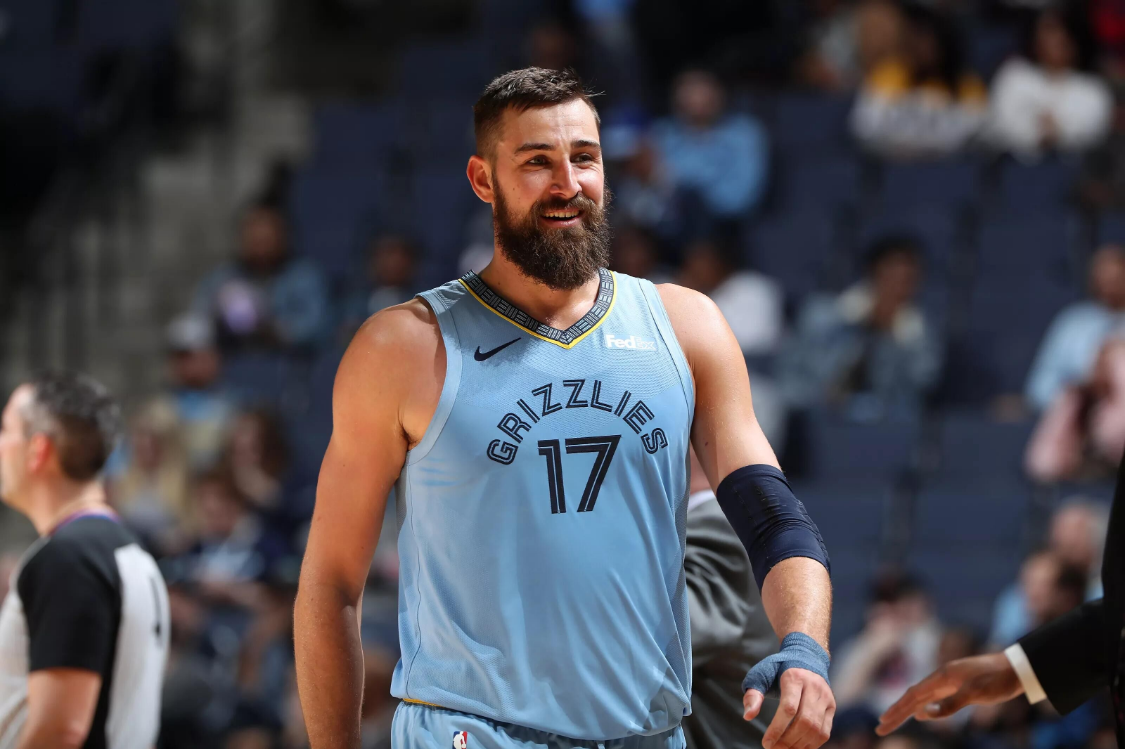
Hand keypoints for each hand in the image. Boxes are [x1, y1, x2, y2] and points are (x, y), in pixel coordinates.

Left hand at [745, 668, 834, 748]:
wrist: (805, 657)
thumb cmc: (778, 669)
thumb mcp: (762, 674)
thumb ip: (753, 694)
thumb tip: (748, 716)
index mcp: (794, 678)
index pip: (789, 708)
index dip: (777, 729)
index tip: (766, 742)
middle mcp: (813, 687)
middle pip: (804, 721)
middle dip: (788, 740)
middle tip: (774, 748)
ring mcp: (825, 697)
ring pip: (816, 729)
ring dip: (799, 745)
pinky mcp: (831, 707)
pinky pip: (825, 732)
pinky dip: (811, 745)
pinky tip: (797, 747)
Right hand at [875, 653, 1023, 735]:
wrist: (1016, 668)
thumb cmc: (997, 680)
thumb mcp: (975, 694)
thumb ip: (949, 704)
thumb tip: (923, 714)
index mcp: (942, 677)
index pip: (913, 696)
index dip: (897, 710)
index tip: (883, 722)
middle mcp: (941, 677)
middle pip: (912, 697)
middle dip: (896, 713)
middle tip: (881, 728)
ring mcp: (948, 681)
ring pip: (921, 698)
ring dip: (906, 710)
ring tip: (892, 721)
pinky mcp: (957, 686)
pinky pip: (933, 698)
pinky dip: (922, 707)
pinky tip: (919, 714)